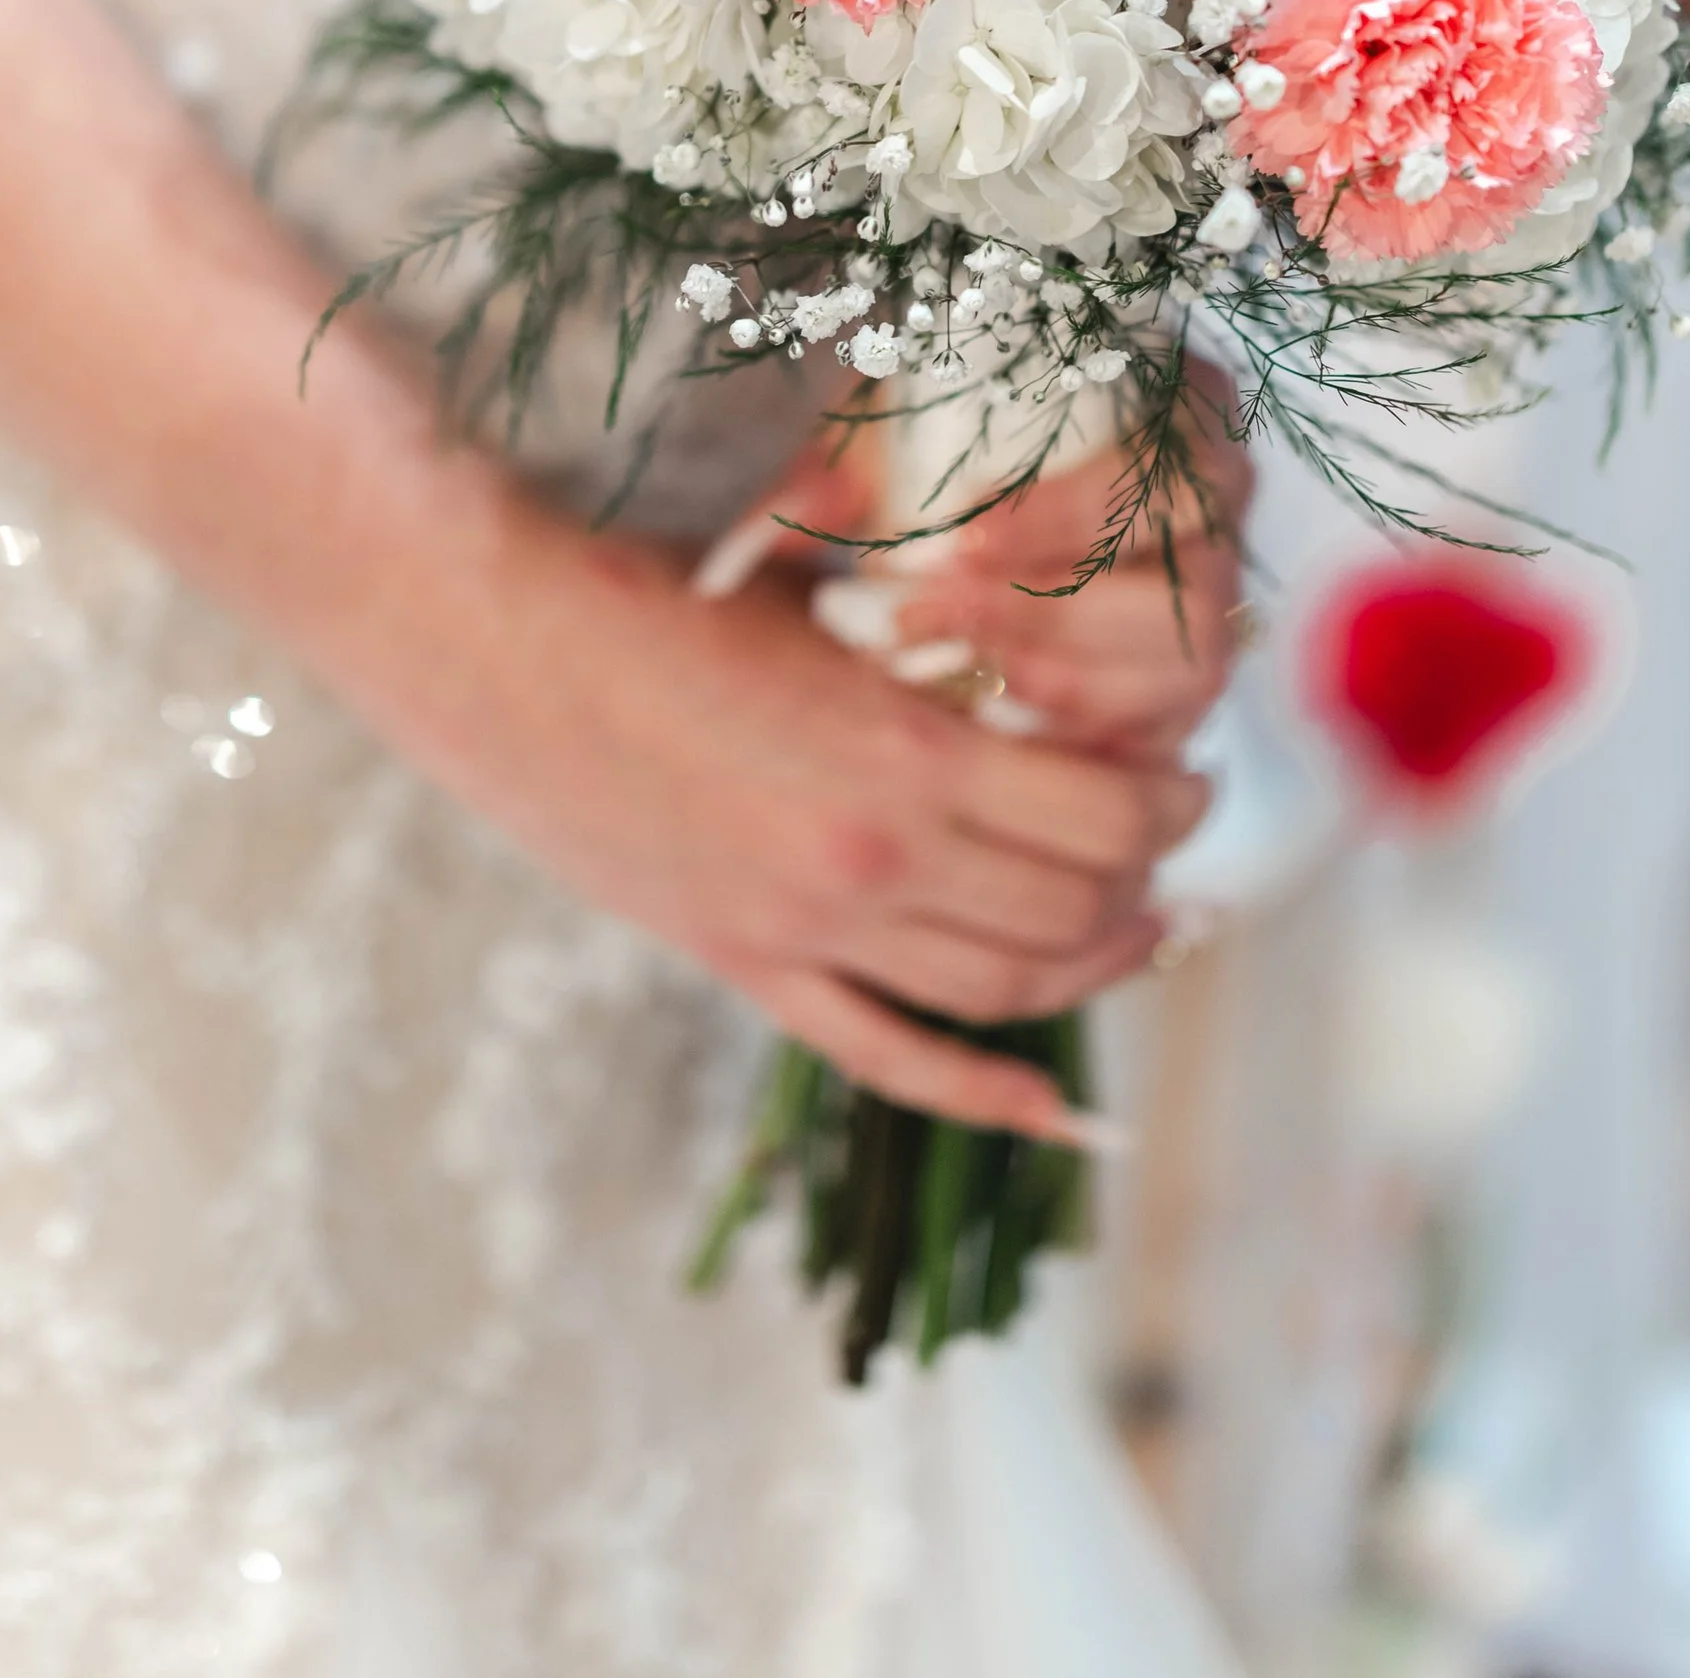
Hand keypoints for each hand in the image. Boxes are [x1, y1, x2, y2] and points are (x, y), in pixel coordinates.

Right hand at [347, 481, 1209, 1145]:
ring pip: (1003, 989)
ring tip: (1137, 927)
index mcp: (902, 756)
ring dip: (1093, 967)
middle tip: (1174, 843)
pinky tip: (1051, 1107)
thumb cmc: (661, 583)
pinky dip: (983, 1096)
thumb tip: (1034, 624)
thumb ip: (927, 630)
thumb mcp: (824, 585)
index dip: (1167, 803)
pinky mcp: (747, 965)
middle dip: (1149, 880)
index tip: (1189, 776)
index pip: (1101, 814)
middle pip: (1072, 911)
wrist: (500, 642)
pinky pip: (890, 1060)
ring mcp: (807, 933)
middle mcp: (872, 864)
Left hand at [727, 363, 1249, 762]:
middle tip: (923, 624)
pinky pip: (1162, 740)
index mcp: (1185, 414)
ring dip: (1064, 690)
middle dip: (1051, 619)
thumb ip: (832, 473)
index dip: (1067, 517)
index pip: (1163, 471)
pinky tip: (985, 738)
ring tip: (944, 682)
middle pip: (1187, 592)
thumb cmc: (944, 421)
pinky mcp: (1180, 689)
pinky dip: (1081, 747)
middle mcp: (1218, 514)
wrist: (970, 460)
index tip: (961, 541)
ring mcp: (1211, 608)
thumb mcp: (891, 420)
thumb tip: (745, 553)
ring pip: (1186, 676)